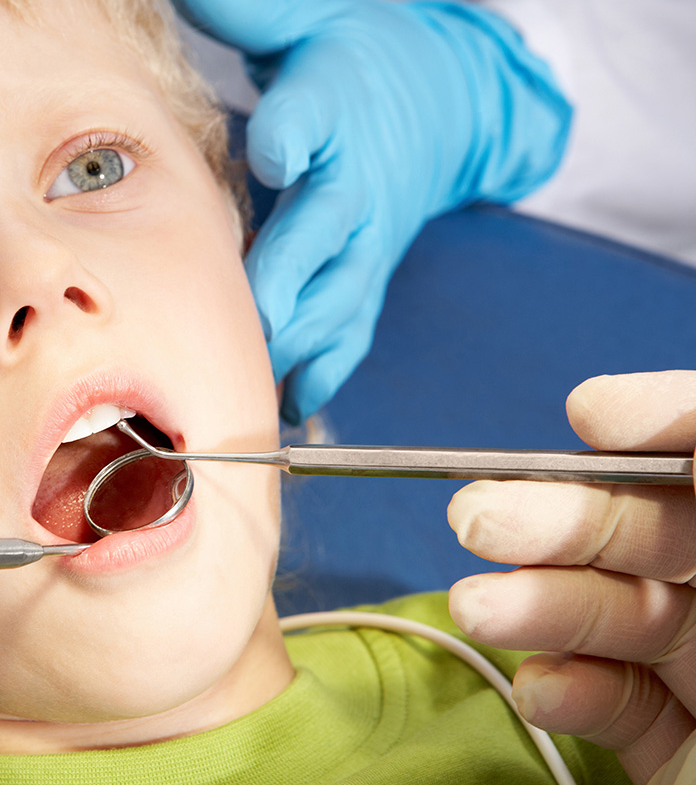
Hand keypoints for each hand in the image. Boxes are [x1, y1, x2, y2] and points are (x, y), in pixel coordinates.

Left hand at [167, 0, 569, 422]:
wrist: (440, 107)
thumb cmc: (349, 63)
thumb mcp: (305, 20)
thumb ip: (248, 7)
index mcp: (336, 105)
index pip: (316, 115)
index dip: (295, 132)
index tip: (274, 149)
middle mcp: (356, 181)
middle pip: (327, 226)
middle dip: (293, 267)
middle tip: (258, 309)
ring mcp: (365, 239)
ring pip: (338, 293)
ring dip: (301, 335)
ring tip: (257, 380)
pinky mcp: (365, 277)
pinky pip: (350, 330)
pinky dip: (325, 368)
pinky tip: (291, 402)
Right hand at [447, 371, 695, 783]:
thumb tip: (628, 417)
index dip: (666, 422)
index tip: (596, 423)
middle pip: (654, 530)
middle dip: (566, 520)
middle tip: (480, 518)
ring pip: (620, 615)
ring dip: (542, 608)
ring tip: (484, 611)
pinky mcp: (678, 740)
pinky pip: (620, 703)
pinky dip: (571, 692)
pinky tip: (545, 688)